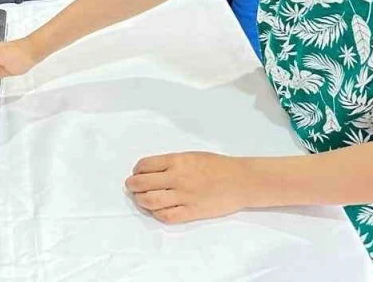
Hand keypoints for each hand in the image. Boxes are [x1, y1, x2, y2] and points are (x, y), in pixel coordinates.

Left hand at [125, 151, 252, 223]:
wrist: (240, 181)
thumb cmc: (217, 166)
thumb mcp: (191, 156)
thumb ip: (172, 163)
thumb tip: (151, 171)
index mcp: (176, 161)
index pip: (145, 165)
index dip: (137, 170)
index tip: (136, 173)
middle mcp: (177, 178)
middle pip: (142, 183)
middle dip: (132, 186)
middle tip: (132, 187)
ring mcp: (183, 196)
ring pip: (150, 201)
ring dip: (140, 200)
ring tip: (141, 199)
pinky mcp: (191, 212)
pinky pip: (166, 216)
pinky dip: (157, 214)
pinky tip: (157, 210)